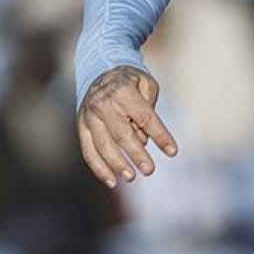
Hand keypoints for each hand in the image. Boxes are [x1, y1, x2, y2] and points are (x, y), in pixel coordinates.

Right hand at [76, 66, 177, 188]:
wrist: (99, 72)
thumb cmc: (131, 82)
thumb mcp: (147, 85)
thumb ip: (148, 110)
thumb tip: (142, 140)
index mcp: (123, 91)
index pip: (145, 117)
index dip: (160, 135)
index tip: (173, 151)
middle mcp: (102, 103)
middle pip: (122, 134)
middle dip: (137, 154)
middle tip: (150, 170)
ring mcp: (88, 116)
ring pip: (102, 145)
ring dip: (117, 164)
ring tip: (132, 177)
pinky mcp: (81, 126)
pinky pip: (88, 150)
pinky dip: (99, 167)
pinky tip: (112, 180)